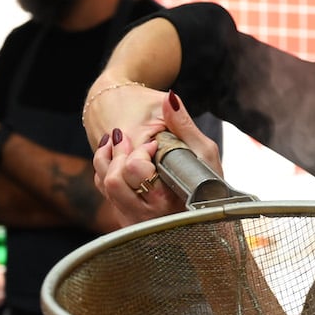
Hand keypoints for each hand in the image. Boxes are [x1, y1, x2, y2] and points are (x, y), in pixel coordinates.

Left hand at [94, 91, 221, 225]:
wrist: (206, 209)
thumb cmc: (209, 181)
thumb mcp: (204, 152)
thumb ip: (184, 125)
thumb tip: (171, 98)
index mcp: (166, 199)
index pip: (135, 169)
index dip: (140, 151)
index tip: (153, 144)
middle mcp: (146, 214)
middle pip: (114, 180)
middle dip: (118, 153)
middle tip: (125, 137)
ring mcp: (133, 217)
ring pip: (105, 185)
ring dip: (106, 158)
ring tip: (116, 141)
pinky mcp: (125, 215)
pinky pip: (105, 191)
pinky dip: (106, 169)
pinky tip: (116, 156)